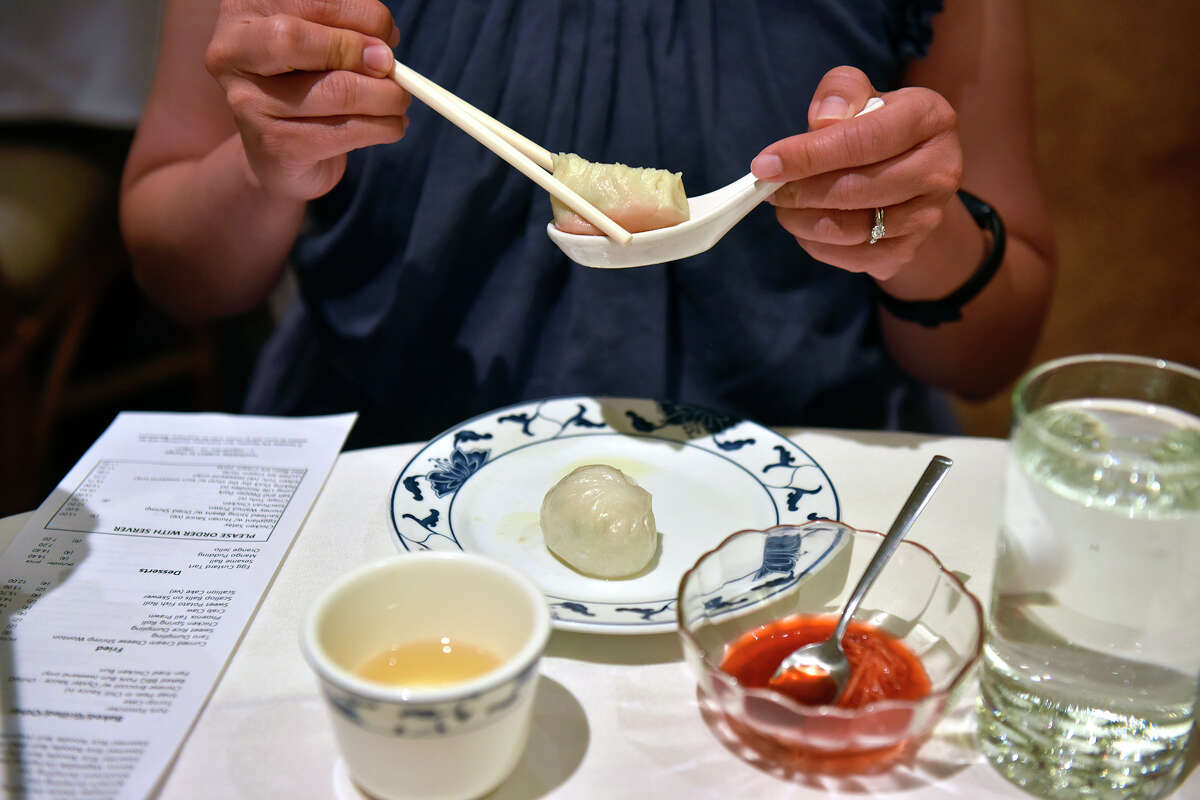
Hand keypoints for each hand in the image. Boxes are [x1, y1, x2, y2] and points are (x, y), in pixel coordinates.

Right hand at [205, 0, 411, 199]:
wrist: (282, 151)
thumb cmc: (308, 81)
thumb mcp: (324, 42)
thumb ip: (349, 31)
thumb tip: (385, 43)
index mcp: (246, 9)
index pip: (311, 0)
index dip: (361, 14)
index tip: (387, 34)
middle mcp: (232, 51)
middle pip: (295, 39)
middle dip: (358, 51)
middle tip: (389, 66)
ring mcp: (247, 102)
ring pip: (335, 90)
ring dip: (385, 96)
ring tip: (399, 99)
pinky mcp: (274, 145)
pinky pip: (344, 132)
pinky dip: (384, 127)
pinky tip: (390, 124)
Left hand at [750, 67, 962, 281]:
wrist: (910, 174)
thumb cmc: (875, 126)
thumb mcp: (861, 95)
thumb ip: (841, 91)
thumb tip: (824, 119)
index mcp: (930, 118)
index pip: (862, 140)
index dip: (808, 155)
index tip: (764, 164)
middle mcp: (941, 169)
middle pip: (855, 189)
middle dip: (801, 191)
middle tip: (770, 189)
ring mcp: (929, 216)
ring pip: (851, 229)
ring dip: (803, 220)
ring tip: (784, 206)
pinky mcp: (909, 250)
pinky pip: (853, 257)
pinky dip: (817, 245)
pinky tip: (805, 226)